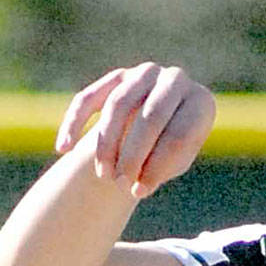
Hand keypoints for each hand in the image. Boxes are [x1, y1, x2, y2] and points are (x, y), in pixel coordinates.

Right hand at [54, 63, 216, 197]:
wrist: (159, 130)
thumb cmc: (170, 153)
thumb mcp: (173, 164)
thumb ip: (161, 169)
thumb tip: (139, 185)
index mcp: (200, 103)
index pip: (178, 135)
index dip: (156, 167)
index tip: (139, 193)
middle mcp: (176, 80)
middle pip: (150, 117)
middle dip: (132, 155)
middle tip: (120, 184)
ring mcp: (146, 73)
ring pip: (118, 105)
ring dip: (108, 143)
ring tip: (103, 175)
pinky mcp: (119, 76)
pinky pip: (91, 97)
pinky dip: (75, 122)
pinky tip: (64, 148)